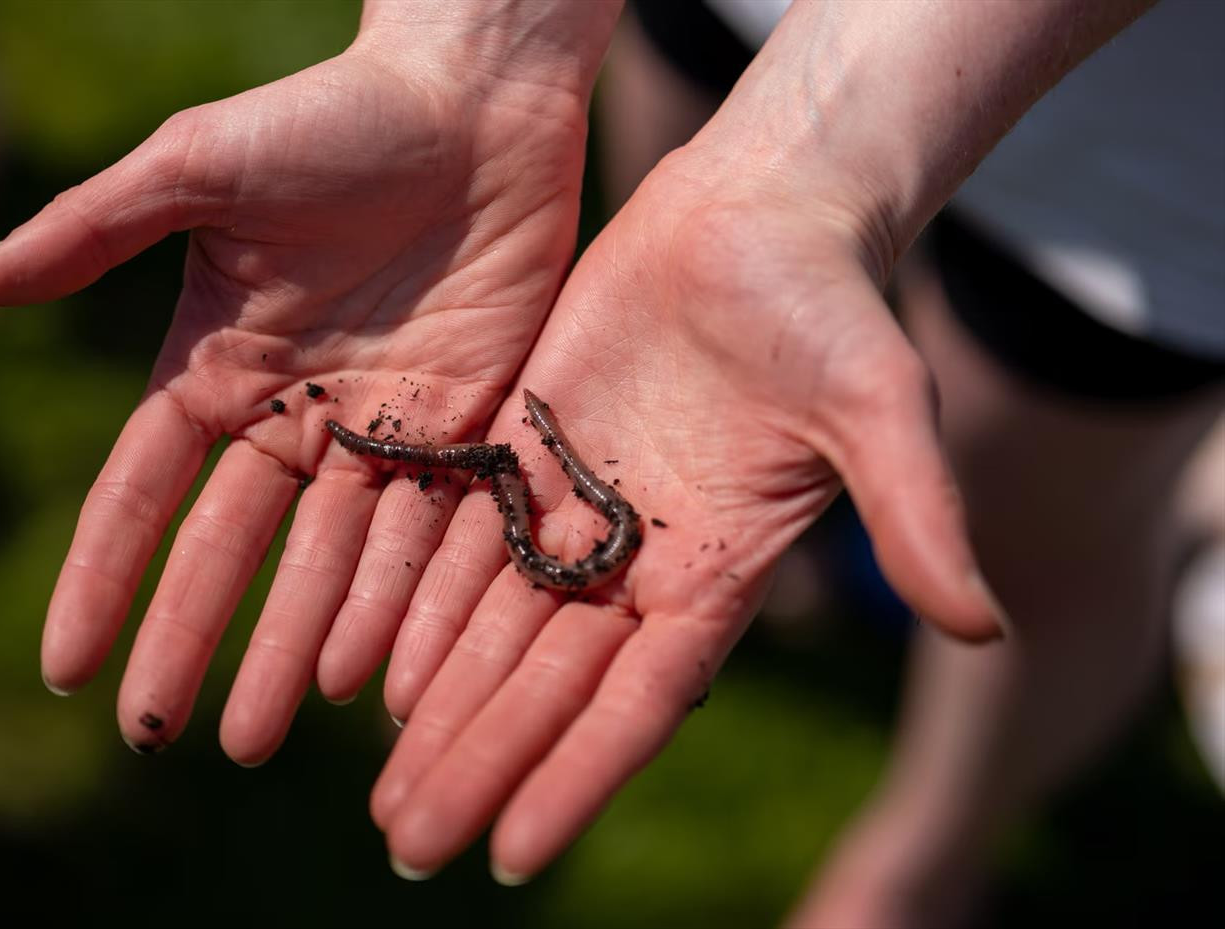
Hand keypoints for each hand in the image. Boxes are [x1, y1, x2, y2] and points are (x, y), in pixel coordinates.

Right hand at [0, 15, 609, 759]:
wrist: (476, 98)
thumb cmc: (328, 115)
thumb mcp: (197, 167)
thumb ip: (94, 228)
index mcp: (220, 367)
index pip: (143, 494)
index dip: (101, 578)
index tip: (63, 667)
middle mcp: (296, 416)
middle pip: (231, 553)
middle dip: (193, 644)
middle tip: (160, 736)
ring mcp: (383, 430)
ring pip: (332, 565)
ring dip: (291, 650)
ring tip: (260, 738)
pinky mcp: (468, 428)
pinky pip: (431, 534)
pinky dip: (402, 605)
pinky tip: (372, 680)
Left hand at [369, 143, 1005, 881]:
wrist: (758, 210)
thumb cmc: (833, 305)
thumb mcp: (879, 408)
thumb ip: (915, 516)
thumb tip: (984, 629)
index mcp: (715, 573)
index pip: (632, 702)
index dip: (571, 776)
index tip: (510, 855)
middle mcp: (637, 558)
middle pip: (543, 685)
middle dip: (478, 764)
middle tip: (406, 843)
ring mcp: (575, 505)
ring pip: (490, 628)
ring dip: (437, 709)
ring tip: (382, 793)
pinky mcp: (524, 445)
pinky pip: (459, 540)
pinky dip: (419, 605)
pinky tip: (371, 671)